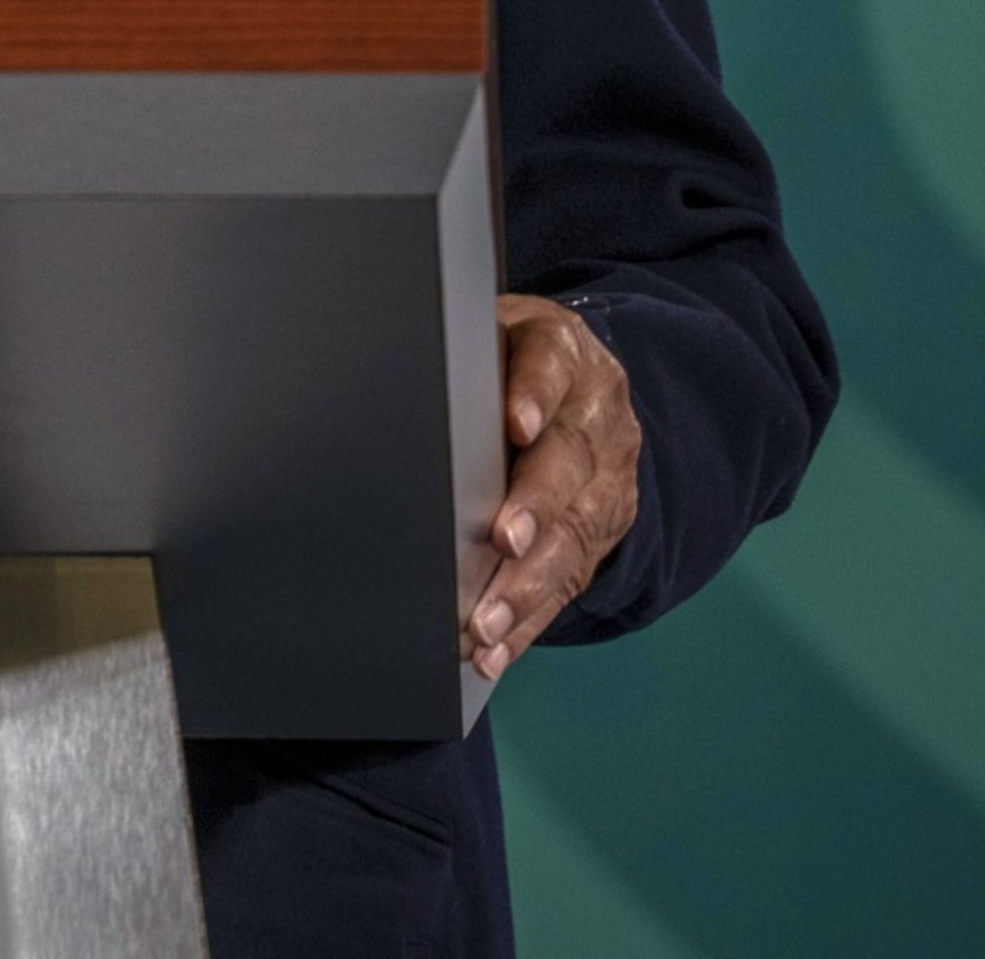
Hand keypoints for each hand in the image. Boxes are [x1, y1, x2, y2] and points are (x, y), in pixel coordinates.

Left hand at [464, 293, 639, 681]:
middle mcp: (595, 411)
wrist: (583, 389)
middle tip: (504, 541)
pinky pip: (570, 580)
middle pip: (569, 459)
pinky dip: (529, 619)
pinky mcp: (604, 529)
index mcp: (562, 352)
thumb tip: (376, 382)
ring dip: (527, 584)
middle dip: (536, 505)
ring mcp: (608, 474)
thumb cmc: (507, 363)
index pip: (551, 364)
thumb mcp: (490, 337)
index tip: (517, 425)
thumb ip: (455, 359)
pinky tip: (496, 647)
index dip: (536, 393)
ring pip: (575, 532)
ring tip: (486, 622)